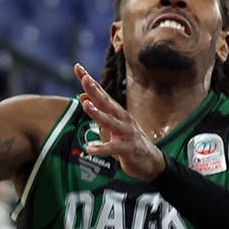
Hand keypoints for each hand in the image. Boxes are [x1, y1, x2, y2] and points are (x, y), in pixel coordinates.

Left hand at [75, 63, 166, 180]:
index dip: (89, 80)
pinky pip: (113, 148)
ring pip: (110, 122)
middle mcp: (122, 118)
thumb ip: (98, 110)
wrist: (151, 161)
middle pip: (106, 103)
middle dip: (95, 91)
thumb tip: (82, 96)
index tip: (77, 67)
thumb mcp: (112, 124)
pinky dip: (102, 148)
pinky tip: (90, 149)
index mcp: (116, 112)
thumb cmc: (129, 141)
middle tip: (84, 79)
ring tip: (86, 106)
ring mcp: (125, 133)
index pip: (101, 93)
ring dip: (98, 114)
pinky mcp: (127, 149)